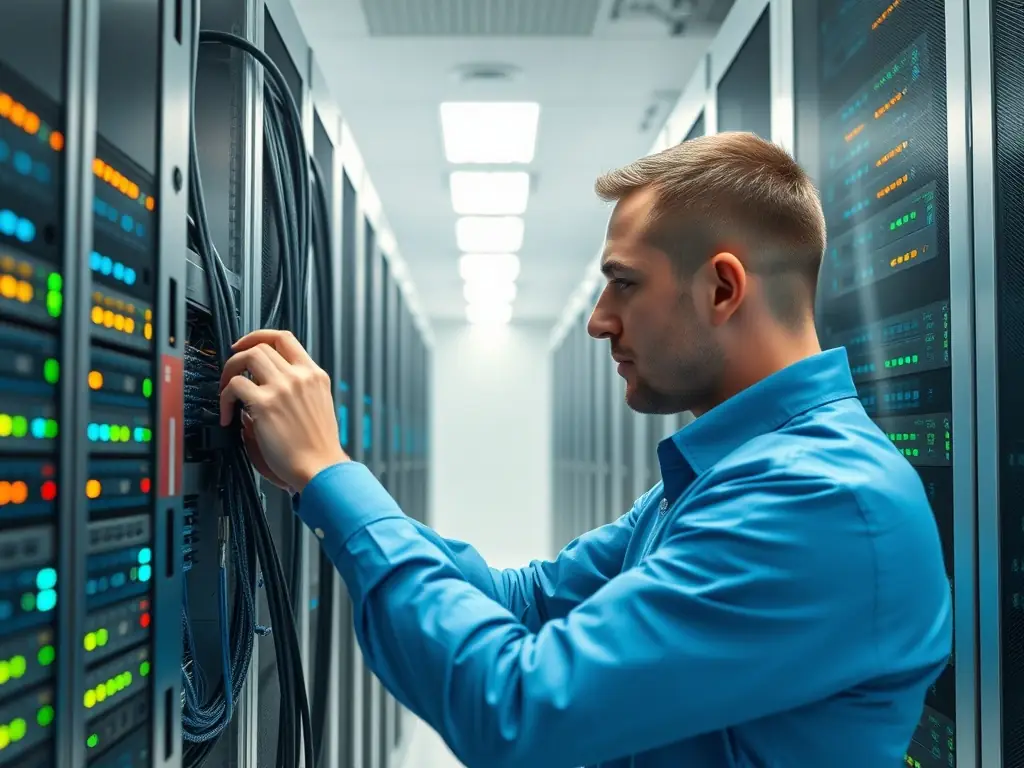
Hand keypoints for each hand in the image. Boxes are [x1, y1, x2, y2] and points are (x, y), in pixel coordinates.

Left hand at [219, 329, 348, 492]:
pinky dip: (224, 399)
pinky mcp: (266, 404)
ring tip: (228, 394)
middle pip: (261, 346)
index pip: (285, 338)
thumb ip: (298, 390)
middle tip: (231, 375)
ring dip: (229, 372)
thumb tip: (265, 384)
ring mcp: (283, 388)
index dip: (259, 336)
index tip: (245, 345)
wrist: (321, 467)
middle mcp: (299, 377)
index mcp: (315, 375)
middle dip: (239, 357)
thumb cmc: (318, 446)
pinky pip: (234, 387)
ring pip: (247, 357)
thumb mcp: (318, 405)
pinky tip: (229, 416)